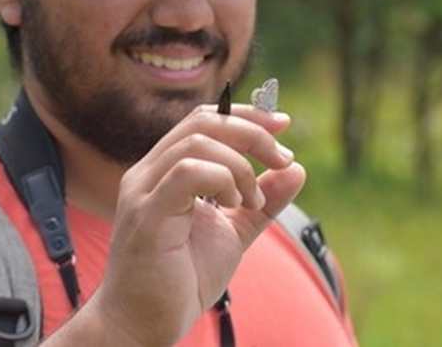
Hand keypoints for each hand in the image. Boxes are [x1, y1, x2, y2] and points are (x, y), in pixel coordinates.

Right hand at [86, 104, 304, 344]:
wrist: (144, 326)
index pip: (204, 120)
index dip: (246, 116)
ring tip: (252, 200)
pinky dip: (221, 179)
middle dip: (252, 133)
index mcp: (166, 170)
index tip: (282, 125)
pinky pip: (185, 173)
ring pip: (196, 143)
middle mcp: (149, 173)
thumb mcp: (234, 232)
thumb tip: (297, 169)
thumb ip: (263, 202)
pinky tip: (235, 205)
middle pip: (203, 122)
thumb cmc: (182, 279)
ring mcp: (144, 191)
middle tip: (282, 159)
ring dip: (239, 165)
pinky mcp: (146, 215)